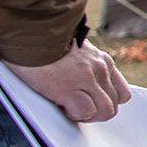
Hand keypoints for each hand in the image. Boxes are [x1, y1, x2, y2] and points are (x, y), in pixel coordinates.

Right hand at [7, 40, 132, 122]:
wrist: (25, 30)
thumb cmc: (42, 42)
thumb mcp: (74, 51)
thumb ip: (85, 67)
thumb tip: (85, 87)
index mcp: (102, 60)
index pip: (121, 92)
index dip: (103, 102)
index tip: (86, 100)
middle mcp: (100, 68)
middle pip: (113, 105)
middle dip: (94, 112)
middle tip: (75, 106)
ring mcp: (87, 77)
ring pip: (105, 111)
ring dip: (86, 115)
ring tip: (68, 106)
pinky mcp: (68, 87)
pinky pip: (85, 112)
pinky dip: (74, 114)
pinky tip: (61, 105)